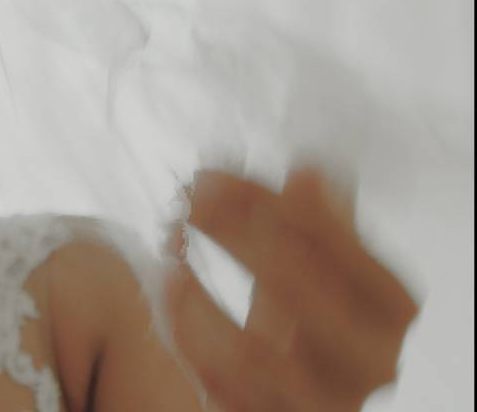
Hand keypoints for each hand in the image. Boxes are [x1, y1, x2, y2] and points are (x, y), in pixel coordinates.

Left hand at [165, 168, 419, 410]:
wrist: (295, 394)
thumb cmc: (308, 320)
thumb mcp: (322, 267)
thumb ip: (318, 223)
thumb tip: (311, 171)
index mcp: (391, 307)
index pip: (342, 245)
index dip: (275, 202)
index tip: (217, 173)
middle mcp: (369, 361)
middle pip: (299, 289)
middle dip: (235, 233)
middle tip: (192, 195)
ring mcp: (319, 401)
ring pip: (250, 351)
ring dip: (198, 288)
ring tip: (171, 239)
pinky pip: (217, 380)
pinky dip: (185, 328)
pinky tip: (168, 281)